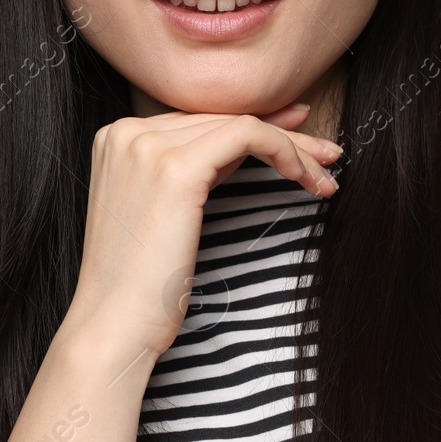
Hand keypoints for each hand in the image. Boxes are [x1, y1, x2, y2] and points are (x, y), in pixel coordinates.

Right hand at [60, 104, 340, 362]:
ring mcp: (146, 146)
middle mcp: (126, 132)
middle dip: (282, 135)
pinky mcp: (175, 168)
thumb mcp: (161, 210)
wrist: (113, 323)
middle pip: (220, 118)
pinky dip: (285, 150)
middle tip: (327, 156)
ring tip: (325, 176)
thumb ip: (191, 169)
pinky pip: (246, 136)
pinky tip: (306, 177)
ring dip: (293, 149)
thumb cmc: (139, 283)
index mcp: (116, 139)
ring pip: (239, 124)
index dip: (254, 126)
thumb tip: (246, 139)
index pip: (198, 120)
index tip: (297, 141)